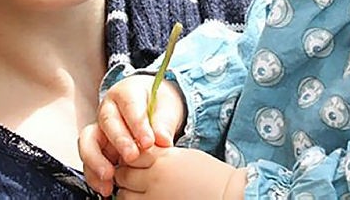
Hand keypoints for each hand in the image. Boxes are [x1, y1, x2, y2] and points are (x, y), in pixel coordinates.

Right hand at [78, 74, 185, 195]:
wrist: (152, 107)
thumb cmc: (158, 104)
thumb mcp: (166, 107)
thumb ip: (164, 122)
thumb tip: (163, 140)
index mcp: (125, 93)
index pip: (129, 105)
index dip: (137, 124)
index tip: (149, 142)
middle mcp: (108, 110)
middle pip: (107, 122)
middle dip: (119, 141)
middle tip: (132, 157)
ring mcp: (100, 129)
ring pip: (89, 142)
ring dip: (97, 161)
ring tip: (109, 177)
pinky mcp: (98, 149)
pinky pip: (89, 161)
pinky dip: (94, 176)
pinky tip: (106, 188)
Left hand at [114, 146, 246, 199]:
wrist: (227, 194)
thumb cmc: (210, 175)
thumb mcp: (184, 156)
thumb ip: (161, 156)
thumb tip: (143, 158)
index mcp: (163, 158)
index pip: (131, 153)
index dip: (130, 157)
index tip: (135, 160)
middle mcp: (155, 178)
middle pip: (122, 174)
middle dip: (125, 176)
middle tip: (133, 178)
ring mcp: (155, 198)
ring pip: (123, 196)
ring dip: (128, 193)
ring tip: (140, 192)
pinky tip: (147, 199)